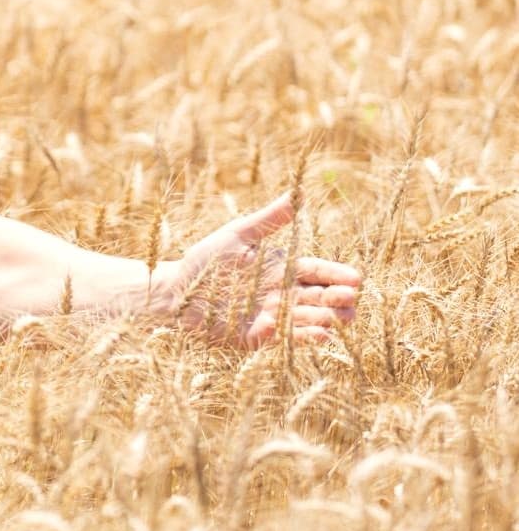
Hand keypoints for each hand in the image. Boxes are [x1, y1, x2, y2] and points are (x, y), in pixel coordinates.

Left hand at [167, 194, 360, 347]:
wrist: (175, 292)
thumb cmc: (205, 261)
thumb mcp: (237, 235)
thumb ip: (268, 220)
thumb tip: (296, 193)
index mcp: (280, 269)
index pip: (316, 272)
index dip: (336, 274)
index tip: (356, 277)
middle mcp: (281, 295)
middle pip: (319, 298)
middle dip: (338, 299)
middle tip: (350, 298)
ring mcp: (271, 318)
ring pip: (307, 320)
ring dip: (325, 320)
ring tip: (340, 318)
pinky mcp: (257, 338)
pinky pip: (283, 338)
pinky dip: (299, 336)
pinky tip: (317, 334)